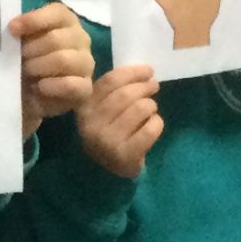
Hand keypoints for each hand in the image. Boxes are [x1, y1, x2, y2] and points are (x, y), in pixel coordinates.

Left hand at [12, 0, 94, 137]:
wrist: (28, 93)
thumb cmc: (25, 59)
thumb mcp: (19, 41)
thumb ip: (19, 30)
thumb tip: (13, 27)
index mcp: (65, 20)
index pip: (57, 13)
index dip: (34, 20)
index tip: (12, 29)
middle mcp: (80, 38)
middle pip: (56, 39)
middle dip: (31, 50)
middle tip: (18, 59)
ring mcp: (86, 63)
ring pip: (63, 60)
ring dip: (38, 67)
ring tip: (26, 73)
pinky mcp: (85, 87)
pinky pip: (71, 85)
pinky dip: (51, 86)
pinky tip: (39, 87)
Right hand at [77, 61, 162, 177]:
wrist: (108, 171)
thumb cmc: (109, 133)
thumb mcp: (101, 110)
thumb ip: (113, 91)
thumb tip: (143, 73)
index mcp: (84, 108)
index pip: (110, 81)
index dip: (132, 72)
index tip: (148, 71)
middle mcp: (91, 124)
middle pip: (125, 94)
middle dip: (145, 87)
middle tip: (154, 86)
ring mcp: (107, 141)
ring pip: (139, 109)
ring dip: (151, 106)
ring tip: (151, 109)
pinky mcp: (124, 155)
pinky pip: (150, 130)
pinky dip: (157, 123)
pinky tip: (153, 124)